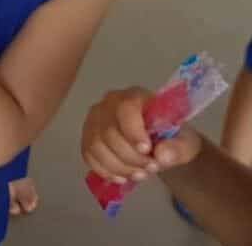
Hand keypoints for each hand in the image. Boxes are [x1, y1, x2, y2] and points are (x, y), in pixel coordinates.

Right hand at [82, 87, 201, 182]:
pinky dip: (105, 170)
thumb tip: (162, 155)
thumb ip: (179, 147)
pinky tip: (122, 177)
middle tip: (151, 168)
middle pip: (109, 132)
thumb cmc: (171, 136)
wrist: (160, 144)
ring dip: (118, 166)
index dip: (133, 131)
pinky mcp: (87, 136)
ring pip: (96, 145)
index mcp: (134, 97)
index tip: (147, 151)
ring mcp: (94, 120)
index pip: (125, 109)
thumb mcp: (186, 142)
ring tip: (139, 175)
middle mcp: (108, 103)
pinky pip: (88, 155)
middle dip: (131, 157)